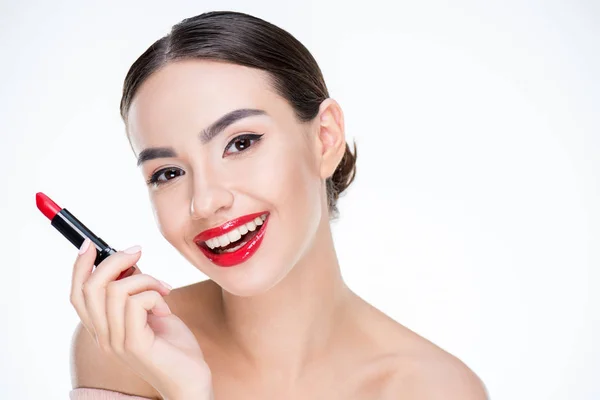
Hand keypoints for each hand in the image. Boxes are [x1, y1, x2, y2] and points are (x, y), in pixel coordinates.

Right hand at [70, 239, 213, 399]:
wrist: (190, 379)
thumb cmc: (173, 345)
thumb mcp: (151, 310)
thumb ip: (135, 290)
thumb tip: (129, 261)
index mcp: (103, 328)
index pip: (78, 294)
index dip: (80, 267)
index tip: (91, 244)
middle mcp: (103, 336)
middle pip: (90, 288)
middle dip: (115, 260)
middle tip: (139, 252)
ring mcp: (116, 342)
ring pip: (116, 290)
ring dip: (146, 279)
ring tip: (164, 289)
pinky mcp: (134, 344)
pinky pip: (137, 303)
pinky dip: (155, 295)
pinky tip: (166, 307)